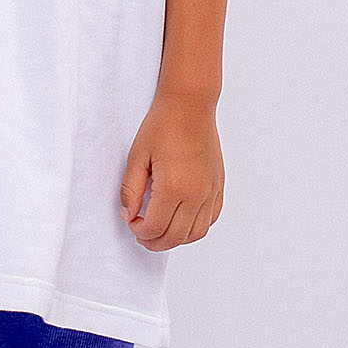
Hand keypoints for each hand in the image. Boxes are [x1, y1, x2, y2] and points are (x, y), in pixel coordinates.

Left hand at [119, 91, 224, 250]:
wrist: (190, 106)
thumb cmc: (163, 126)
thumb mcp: (136, 158)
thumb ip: (130, 191)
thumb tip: (129, 215)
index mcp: (173, 187)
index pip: (155, 227)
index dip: (139, 231)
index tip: (131, 222)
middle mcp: (196, 193)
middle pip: (175, 237)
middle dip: (155, 242)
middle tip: (141, 234)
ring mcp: (211, 191)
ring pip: (196, 233)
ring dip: (176, 239)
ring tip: (160, 231)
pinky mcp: (218, 186)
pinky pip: (210, 219)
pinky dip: (195, 227)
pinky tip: (180, 220)